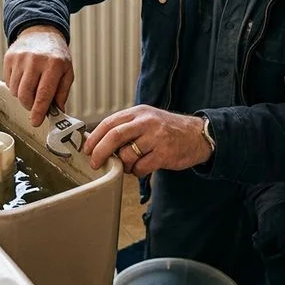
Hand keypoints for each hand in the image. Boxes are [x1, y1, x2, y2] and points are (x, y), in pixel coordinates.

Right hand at [4, 25, 73, 126]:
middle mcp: (35, 60)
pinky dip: (15, 86)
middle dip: (29, 106)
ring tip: (32, 87)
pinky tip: (24, 78)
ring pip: (15, 90)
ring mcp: (20, 58)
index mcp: (54, 64)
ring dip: (22, 96)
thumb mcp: (67, 72)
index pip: (43, 94)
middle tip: (35, 106)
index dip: (39, 111)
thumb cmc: (56, 54)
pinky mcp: (9, 58)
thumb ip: (62, 93)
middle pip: (25, 95)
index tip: (36, 122)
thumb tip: (57, 113)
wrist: (41, 32)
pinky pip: (8, 82)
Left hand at [83, 105, 211, 176]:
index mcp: (139, 112)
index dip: (94, 138)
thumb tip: (98, 143)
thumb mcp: (147, 120)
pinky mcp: (164, 154)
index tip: (86, 149)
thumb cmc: (168, 130)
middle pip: (114, 136)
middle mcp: (147, 122)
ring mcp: (156, 138)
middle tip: (94, 163)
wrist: (198, 135)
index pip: (109, 122)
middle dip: (100, 152)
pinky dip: (137, 172)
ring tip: (130, 164)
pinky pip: (141, 168)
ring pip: (127, 155)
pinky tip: (143, 168)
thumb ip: (126, 128)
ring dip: (123, 165)